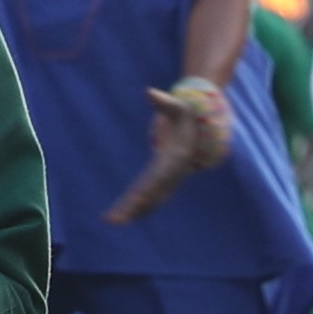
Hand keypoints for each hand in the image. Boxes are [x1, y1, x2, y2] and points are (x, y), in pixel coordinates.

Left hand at [105, 80, 237, 227]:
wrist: (202, 126)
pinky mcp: (163, 178)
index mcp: (175, 159)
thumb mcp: (177, 105)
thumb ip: (163, 101)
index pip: (157, 178)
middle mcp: (173, 173)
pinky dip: (138, 207)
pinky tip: (124, 215)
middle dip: (132, 208)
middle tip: (112, 221)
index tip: (132, 202)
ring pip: (150, 199)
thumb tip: (149, 92)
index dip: (145, 190)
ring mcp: (168, 178)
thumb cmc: (187, 113)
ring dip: (132, 211)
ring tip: (111, 221)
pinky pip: (150, 196)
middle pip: (151, 195)